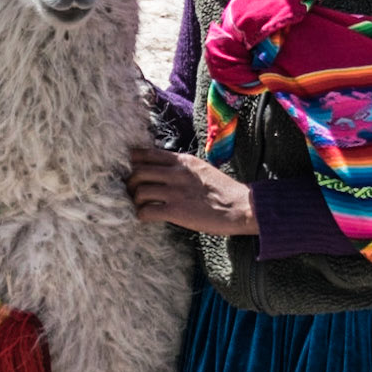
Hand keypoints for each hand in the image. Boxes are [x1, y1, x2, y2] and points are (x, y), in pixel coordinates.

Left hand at [126, 147, 256, 234]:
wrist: (241, 207)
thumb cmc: (223, 191)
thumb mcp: (200, 169)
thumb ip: (180, 167)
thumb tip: (162, 170)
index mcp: (182, 161)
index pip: (145, 153)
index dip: (132, 162)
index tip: (130, 171)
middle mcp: (176, 173)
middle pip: (137, 172)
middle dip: (129, 183)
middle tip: (131, 192)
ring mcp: (175, 192)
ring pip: (138, 191)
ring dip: (135, 200)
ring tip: (140, 206)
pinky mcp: (176, 211)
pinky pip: (146, 211)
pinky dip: (141, 215)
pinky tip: (147, 217)